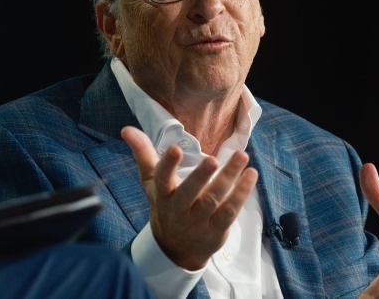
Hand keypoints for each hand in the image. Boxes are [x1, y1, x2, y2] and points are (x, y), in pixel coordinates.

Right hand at [121, 126, 257, 269]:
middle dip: (201, 176)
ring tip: (241, 156)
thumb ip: (144, 154)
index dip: (167, 165)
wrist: (176, 249)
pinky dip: (241, 193)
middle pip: (190, 193)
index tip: (175, 149)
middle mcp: (179, 210)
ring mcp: (198, 222)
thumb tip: (127, 129)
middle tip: (212, 159)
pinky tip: (250, 174)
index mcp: (162, 195)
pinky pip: (230, 212)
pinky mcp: (217, 230)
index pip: (162, 180)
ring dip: (229, 177)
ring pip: (214, 200)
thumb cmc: (166, 206)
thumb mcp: (152, 183)